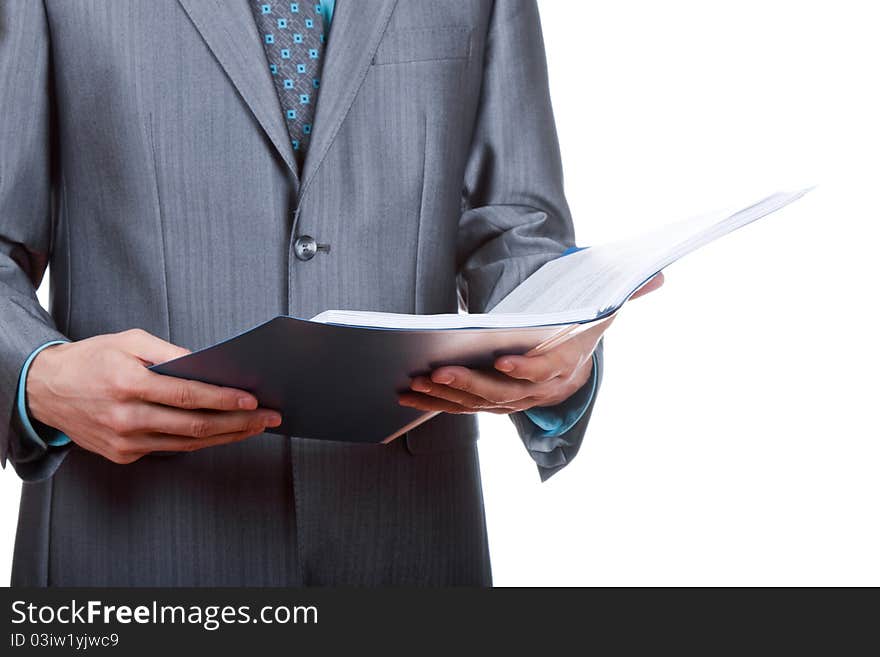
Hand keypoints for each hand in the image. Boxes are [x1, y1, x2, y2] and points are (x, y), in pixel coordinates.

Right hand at [26, 329, 280, 463]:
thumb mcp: (129, 341)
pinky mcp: (123, 455)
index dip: (224, 399)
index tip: (253, 399)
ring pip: (187, 443)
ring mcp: (124, 441)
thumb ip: (170, 354)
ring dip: (227, 436)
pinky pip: (170, 448)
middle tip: (269, 417)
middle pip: (195, 425)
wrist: (46, 390)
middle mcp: (126, 417)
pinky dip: (200, 441)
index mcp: (128, 383)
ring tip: (255, 426)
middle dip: (239, 422)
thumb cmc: (92, 360)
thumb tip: (209, 367)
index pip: (187, 396)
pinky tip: (223, 433)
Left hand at [398, 273, 664, 414]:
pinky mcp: (489, 403)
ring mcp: (511, 401)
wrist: (572, 370)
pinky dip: (435, 403)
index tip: (503, 361)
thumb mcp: (603, 310)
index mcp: (564, 364)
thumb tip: (658, 275)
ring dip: (443, 397)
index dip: (527, 368)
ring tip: (411, 384)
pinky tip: (409, 393)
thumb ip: (626, 293)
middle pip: (501, 392)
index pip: (546, 369)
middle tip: (437, 371)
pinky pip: (461, 407)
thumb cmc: (580, 331)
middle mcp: (537, 390)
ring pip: (475, 404)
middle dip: (469, 383)